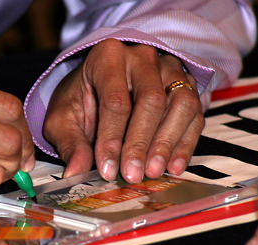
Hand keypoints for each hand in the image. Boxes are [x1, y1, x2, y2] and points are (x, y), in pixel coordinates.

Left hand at [43, 39, 203, 182]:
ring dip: (168, 143)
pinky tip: (173, 167)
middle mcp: (142, 57)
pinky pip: (195, 113)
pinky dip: (186, 143)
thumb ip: (70, 143)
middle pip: (151, 100)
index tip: (107, 170)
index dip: (111, 139)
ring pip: (181, 104)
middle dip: (141, 143)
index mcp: (107, 56)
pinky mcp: (186, 86)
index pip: (115, 101)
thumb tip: (74, 173)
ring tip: (154, 172)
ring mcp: (169, 68)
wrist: (99, 85)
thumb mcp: (62, 119)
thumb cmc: (80, 100)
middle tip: (132, 174)